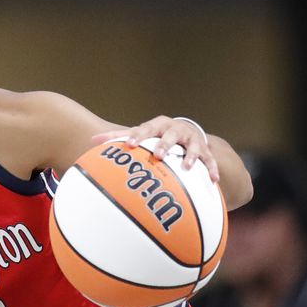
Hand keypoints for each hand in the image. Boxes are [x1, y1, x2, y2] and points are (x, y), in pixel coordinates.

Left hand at [92, 116, 218, 181]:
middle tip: (158, 155)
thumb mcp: (141, 133)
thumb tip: (93, 139)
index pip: (146, 128)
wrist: (187, 132)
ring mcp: (192, 139)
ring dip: (191, 156)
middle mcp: (176, 129)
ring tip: (188, 167)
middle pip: (170, 135)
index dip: (138, 136)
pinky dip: (212, 170)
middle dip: (165, 145)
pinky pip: (210, 161)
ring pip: (193, 146)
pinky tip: (213, 181)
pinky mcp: (205, 150)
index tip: (130, 144)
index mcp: (158, 125)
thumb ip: (119, 136)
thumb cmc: (156, 135)